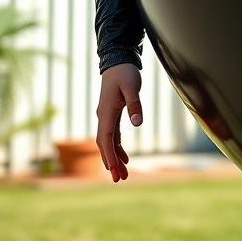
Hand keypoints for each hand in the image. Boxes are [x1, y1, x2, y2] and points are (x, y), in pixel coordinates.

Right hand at [96, 62, 141, 182]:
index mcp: (106, 112)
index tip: (113, 170)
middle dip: (111, 163)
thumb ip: (135, 104)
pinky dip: (117, 148)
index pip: (105, 138)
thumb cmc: (125, 72)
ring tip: (122, 175)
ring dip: (114, 158)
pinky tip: (124, 158)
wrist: (118, 60)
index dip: (109, 155)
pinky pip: (113, 136)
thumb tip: (137, 123)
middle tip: (118, 180)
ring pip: (108, 142)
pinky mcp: (112, 114)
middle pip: (105, 145)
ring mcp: (107, 116)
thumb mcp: (132, 86)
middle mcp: (103, 116)